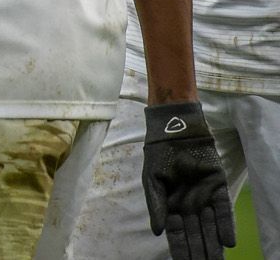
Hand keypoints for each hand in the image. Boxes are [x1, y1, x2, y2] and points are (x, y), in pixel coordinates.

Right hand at [142, 102, 235, 259]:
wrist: (175, 132)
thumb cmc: (159, 155)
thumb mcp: (151, 180)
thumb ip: (155, 206)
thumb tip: (157, 232)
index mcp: (171, 206)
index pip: (177, 234)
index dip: (180, 249)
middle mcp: (189, 206)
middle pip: (196, 235)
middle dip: (199, 252)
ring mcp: (205, 198)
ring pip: (211, 227)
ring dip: (213, 245)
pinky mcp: (219, 188)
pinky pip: (224, 211)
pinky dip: (225, 225)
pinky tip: (227, 242)